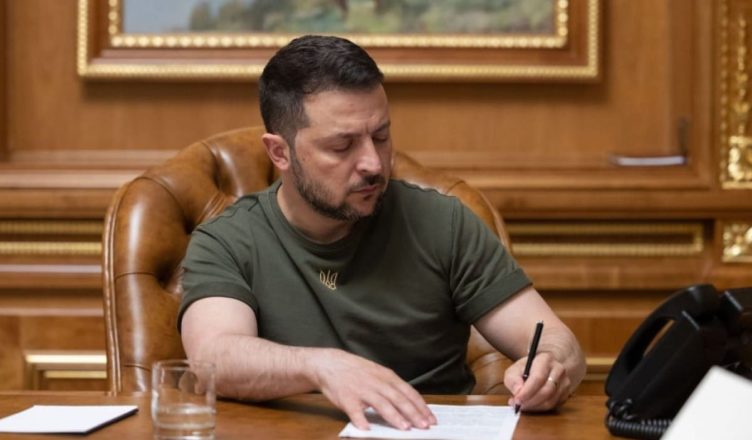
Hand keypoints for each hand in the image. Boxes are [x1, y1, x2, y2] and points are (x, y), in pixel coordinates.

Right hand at [307, 348, 436, 430]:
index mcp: (386, 376)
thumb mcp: (378, 373)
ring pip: (381, 404)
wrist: (330, 364)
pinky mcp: (346, 398)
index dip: (421, 406)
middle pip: (398, 399)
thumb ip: (392, 387)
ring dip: (394, 416)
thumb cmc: (357, 371)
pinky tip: (367, 429)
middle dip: (413, 413)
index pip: (408, 392)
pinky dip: (361, 420)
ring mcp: (362, 390)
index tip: (431, 419)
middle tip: (423, 426)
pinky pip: (355, 411)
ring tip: (404, 428)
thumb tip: (411, 405)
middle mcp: (376, 382)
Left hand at [504, 351, 571, 411]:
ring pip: (550, 401)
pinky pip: (553, 406)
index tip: (516, 400)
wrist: (547, 366)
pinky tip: (531, 406)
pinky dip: (540, 409)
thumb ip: (513, 379)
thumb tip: (517, 391)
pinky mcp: (566, 394)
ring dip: (534, 407)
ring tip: (522, 406)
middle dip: (530, 401)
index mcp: (545, 359)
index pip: (538, 378)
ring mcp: (565, 382)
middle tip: (518, 405)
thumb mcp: (515, 368)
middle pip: (546, 391)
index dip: (527, 391)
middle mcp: (558, 370)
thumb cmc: (529, 368)